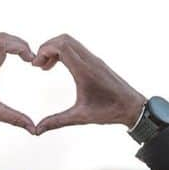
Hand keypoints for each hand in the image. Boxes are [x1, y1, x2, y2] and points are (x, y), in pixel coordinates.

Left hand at [0, 33, 36, 134]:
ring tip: (26, 58)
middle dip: (20, 43)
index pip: (3, 45)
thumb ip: (15, 119)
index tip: (31, 60)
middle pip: (2, 37)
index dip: (20, 47)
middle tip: (31, 58)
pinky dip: (7, 47)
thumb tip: (34, 129)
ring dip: (14, 44)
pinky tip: (15, 59)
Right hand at [26, 34, 145, 134]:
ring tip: (45, 66)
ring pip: (70, 42)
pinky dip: (64, 52)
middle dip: (47, 47)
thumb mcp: (81, 117)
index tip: (36, 65)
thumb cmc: (110, 111)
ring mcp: (94, 59)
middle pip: (64, 39)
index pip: (61, 46)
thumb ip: (57, 121)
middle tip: (38, 64)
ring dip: (55, 49)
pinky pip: (77, 49)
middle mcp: (90, 61)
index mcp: (85, 71)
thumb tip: (37, 130)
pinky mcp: (96, 62)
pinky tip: (58, 67)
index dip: (44, 50)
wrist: (133, 107)